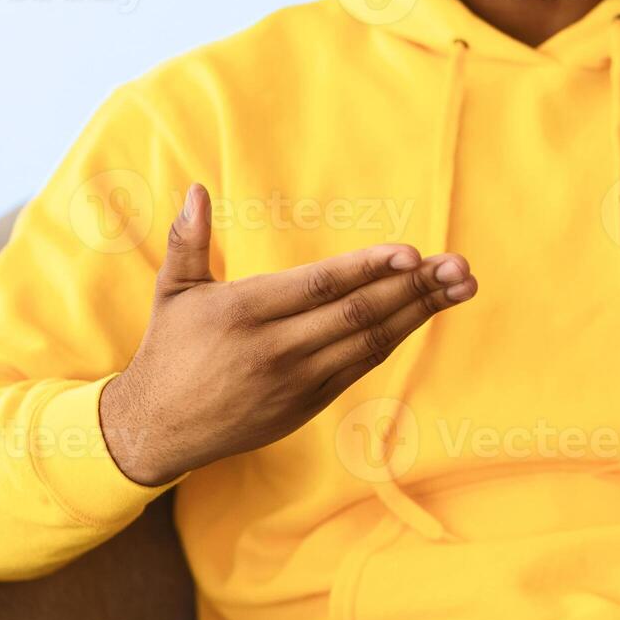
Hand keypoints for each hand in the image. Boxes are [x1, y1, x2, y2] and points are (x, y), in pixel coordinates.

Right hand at [99, 184, 478, 485]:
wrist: (158, 430)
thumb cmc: (169, 350)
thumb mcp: (172, 292)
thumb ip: (188, 240)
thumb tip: (197, 190)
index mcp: (245, 312)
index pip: (321, 286)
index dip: (370, 268)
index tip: (412, 252)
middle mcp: (276, 349)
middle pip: (358, 314)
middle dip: (415, 288)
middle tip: (460, 266)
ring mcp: (296, 382)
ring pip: (370, 342)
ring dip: (419, 312)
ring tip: (460, 287)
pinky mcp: (308, 404)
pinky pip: (362, 366)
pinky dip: (395, 337)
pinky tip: (423, 313)